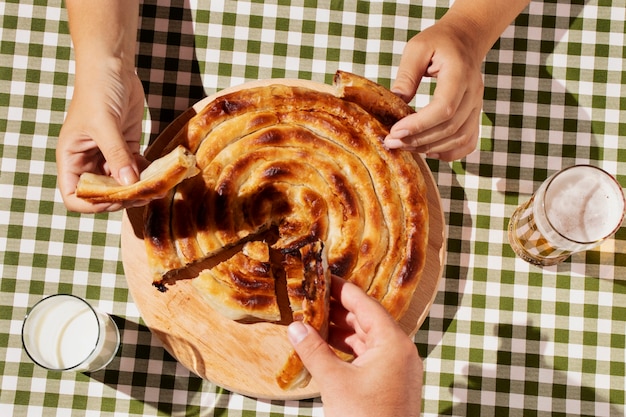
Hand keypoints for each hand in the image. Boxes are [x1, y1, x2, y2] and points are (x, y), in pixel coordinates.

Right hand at [56, 59, 147, 211]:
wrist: (113, 67)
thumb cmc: (97, 91)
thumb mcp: (105, 124)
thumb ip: (117, 155)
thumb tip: (129, 184)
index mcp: (71, 158)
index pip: (74, 196)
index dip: (93, 204)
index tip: (116, 199)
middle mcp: (88, 161)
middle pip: (103, 194)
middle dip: (123, 198)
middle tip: (146, 195)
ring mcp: (109, 156)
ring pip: (123, 184)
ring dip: (140, 188)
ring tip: (159, 187)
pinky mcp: (127, 148)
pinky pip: (137, 169)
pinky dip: (149, 174)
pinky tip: (162, 175)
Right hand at [288, 276, 422, 416]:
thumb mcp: (334, 382)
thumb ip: (313, 350)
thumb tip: (295, 327)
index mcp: (392, 342)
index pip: (364, 303)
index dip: (340, 288)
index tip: (321, 275)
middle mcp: (399, 350)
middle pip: (366, 318)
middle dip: (337, 309)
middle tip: (311, 297)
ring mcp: (397, 367)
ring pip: (366, 337)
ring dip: (340, 330)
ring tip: (313, 320)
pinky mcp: (391, 381)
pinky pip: (368, 355)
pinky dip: (347, 348)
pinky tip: (326, 346)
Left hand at [385, 20, 484, 160]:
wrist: (464, 40)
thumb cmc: (438, 42)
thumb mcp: (417, 49)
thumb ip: (406, 75)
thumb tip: (395, 103)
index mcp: (460, 73)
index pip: (444, 108)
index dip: (419, 124)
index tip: (395, 131)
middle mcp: (473, 92)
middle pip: (450, 127)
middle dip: (418, 140)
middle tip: (392, 142)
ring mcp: (477, 106)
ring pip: (459, 138)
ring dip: (430, 148)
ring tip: (405, 146)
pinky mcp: (475, 115)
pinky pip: (468, 142)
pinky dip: (449, 152)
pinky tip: (428, 150)